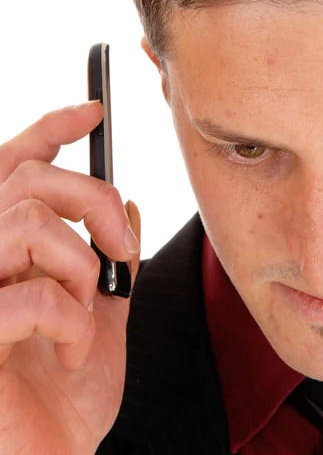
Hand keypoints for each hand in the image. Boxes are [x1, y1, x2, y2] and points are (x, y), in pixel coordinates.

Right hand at [0, 101, 139, 453]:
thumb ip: (109, 261)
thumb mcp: (98, 316)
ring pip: (29, 222)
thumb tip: (127, 204)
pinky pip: (30, 294)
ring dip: (80, 266)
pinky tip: (73, 351)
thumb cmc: (63, 397)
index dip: (49, 130)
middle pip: (32, 182)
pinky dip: (72, 321)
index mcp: (4, 252)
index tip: (94, 111)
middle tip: (121, 246)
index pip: (13, 165)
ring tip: (87, 308)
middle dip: (94, 201)